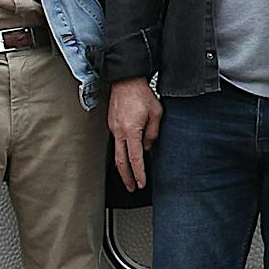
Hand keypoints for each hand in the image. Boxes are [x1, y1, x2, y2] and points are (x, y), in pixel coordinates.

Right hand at [108, 78, 162, 192]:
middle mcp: (119, 132)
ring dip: (122, 168)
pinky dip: (120, 155)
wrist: (127, 80)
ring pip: (116, 154)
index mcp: (131, 130)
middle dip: (126, 177)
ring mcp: (113, 129)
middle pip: (121, 161)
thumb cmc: (142, 94)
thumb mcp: (156, 113)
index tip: (141, 183)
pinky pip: (116, 144)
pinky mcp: (112, 125)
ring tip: (127, 177)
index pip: (135, 158)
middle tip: (131, 188)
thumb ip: (153, 133)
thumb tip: (148, 147)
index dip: (138, 173)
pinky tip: (125, 158)